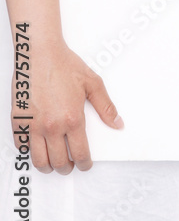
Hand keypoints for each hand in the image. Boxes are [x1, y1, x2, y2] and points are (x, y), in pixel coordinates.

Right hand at [10, 38, 123, 173]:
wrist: (40, 52)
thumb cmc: (64, 64)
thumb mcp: (93, 83)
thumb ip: (106, 106)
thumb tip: (117, 123)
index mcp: (73, 118)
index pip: (80, 153)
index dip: (85, 164)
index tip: (85, 164)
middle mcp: (52, 126)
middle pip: (60, 162)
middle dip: (68, 168)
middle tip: (71, 165)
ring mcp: (34, 125)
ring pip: (39, 160)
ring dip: (48, 166)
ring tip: (54, 162)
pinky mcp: (18, 121)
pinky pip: (22, 146)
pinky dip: (29, 151)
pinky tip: (37, 146)